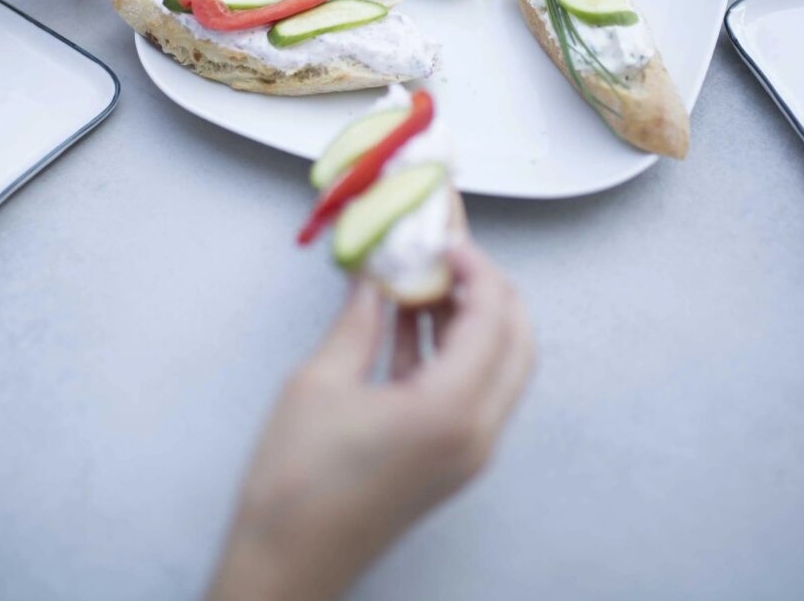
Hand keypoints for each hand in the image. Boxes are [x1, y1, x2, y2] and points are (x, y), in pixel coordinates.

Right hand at [208, 241, 534, 600]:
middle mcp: (476, 432)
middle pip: (516, 341)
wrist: (286, 566)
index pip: (492, 317)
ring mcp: (469, 450)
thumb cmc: (295, 483)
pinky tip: (410, 320)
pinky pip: (470, 389)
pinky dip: (451, 350)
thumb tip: (373, 276)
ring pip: (498, 365)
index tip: (446, 238)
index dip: (475, 267)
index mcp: (450, 410)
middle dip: (489, 289)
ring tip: (426, 279)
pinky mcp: (451, 458)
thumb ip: (357, 320)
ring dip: (471, 318)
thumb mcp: (320, 384)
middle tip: (447, 257)